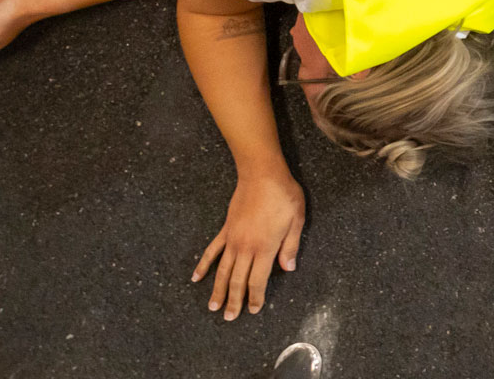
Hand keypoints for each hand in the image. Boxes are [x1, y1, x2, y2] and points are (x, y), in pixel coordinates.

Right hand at [192, 167, 304, 318]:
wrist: (262, 175)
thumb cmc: (283, 196)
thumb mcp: (297, 220)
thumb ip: (291, 246)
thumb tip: (288, 269)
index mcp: (265, 247)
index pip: (258, 280)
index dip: (255, 297)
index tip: (252, 310)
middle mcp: (246, 247)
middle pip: (238, 280)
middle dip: (234, 300)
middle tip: (229, 318)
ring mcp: (233, 239)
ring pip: (223, 270)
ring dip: (218, 290)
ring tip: (213, 307)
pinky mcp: (225, 229)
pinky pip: (212, 250)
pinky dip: (203, 265)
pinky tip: (196, 278)